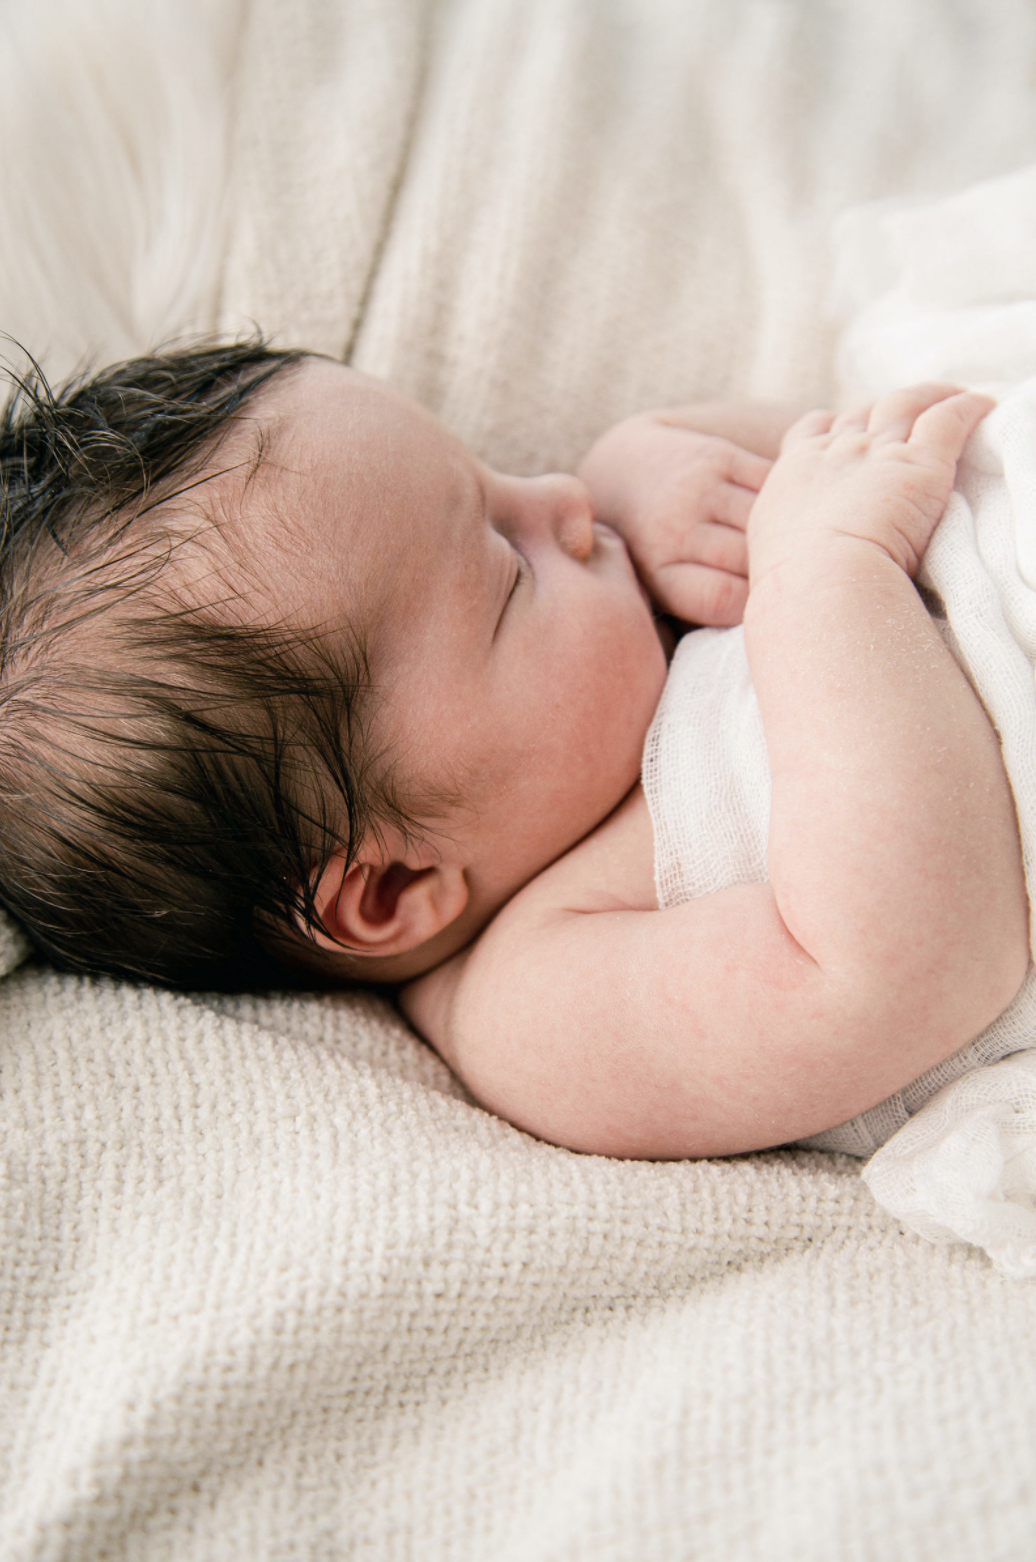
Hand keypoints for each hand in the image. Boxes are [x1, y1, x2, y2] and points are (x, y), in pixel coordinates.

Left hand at [578, 412, 771, 625]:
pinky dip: (789, 497)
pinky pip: (772, 480)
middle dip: (775, 571)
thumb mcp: (660, 591)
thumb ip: (700, 612)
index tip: (765, 608)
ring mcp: (697, 489)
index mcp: (660, 573)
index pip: (723, 599)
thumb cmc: (657, 551)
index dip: (755, 609)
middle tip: (792, 577)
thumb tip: (761, 636)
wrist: (626, 473)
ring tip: (799, 547)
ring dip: (788, 533)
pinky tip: (792, 512)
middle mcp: (674, 529)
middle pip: (749, 559)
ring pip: (766, 518)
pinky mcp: (718, 456)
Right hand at [748, 384, 995, 584]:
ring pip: (907, 405)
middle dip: (884, 410)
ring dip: (931, 396)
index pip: (814, 429)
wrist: (819, 584)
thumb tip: (799, 555)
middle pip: (863, 413)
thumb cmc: (795, 588)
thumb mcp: (775, 555)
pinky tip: (982, 406)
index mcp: (795, 474)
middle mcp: (834, 453)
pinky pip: (948, 419)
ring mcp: (877, 453)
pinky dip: (967, 408)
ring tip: (953, 395)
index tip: (851, 430)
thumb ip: (789, 541)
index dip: (836, 426)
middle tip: (909, 415)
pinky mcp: (920, 463)